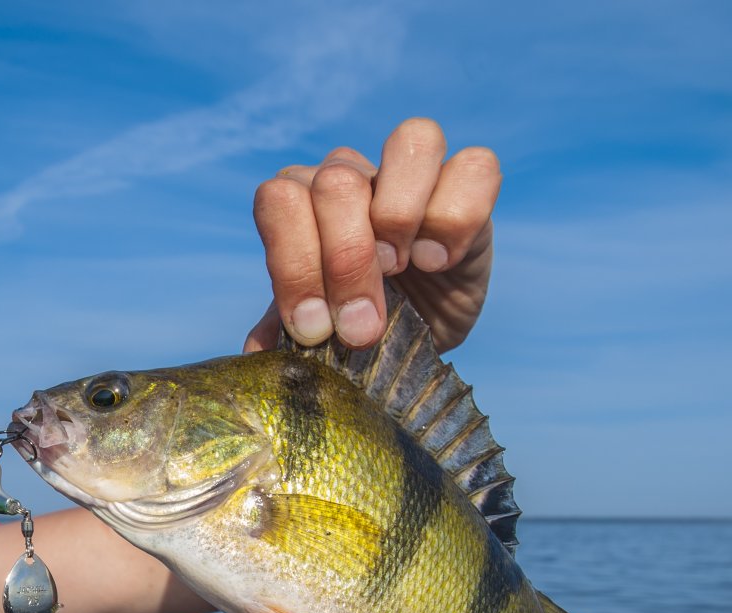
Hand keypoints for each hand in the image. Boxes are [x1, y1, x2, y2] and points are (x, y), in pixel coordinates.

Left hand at [244, 118, 500, 354]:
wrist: (417, 333)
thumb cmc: (356, 322)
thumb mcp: (318, 331)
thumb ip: (283, 329)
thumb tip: (256, 352)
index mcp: (303, 200)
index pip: (280, 200)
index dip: (295, 265)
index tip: (313, 329)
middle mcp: (353, 174)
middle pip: (338, 179)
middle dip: (346, 261)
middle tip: (360, 321)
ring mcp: (413, 173)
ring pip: (410, 140)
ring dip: (400, 216)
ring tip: (403, 268)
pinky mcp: (469, 185)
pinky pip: (475, 166)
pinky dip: (456, 218)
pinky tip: (441, 261)